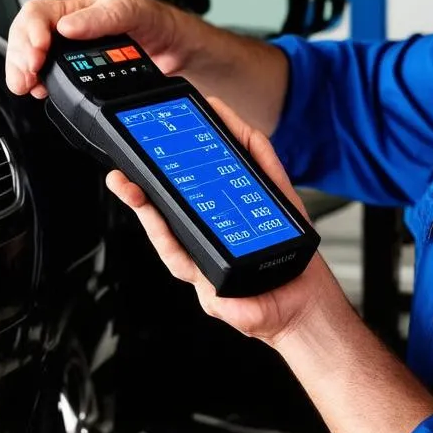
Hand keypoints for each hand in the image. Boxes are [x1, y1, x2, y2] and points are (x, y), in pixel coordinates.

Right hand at [5, 0, 190, 98]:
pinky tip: (40, 89)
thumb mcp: (133, 11)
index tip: (36, 53)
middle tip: (25, 77)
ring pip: (34, 56)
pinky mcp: (81, 71)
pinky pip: (50, 74)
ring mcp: (74, 50)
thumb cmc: (158, 21)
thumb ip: (102, 17)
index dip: (30, 32)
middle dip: (20, 56)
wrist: (179, 49)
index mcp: (79, 5)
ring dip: (24, 70)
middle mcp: (72, 26)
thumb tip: (67, 27)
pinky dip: (40, 82)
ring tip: (27, 85)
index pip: (39, 13)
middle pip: (28, 35)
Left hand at [106, 96, 349, 346]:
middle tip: (147, 140)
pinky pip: (263, 169)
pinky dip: (252, 147)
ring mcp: (246, 211)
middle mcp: (218, 228)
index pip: (167, 229)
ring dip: (209, 142)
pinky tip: (240, 129)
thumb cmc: (266, 310)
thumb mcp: (243, 315)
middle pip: (189, 190)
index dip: (147, 207)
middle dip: (169, 162)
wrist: (305, 308)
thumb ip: (230, 307)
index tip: (127, 186)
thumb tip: (217, 297)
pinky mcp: (274, 201)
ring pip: (224, 171)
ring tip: (194, 117)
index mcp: (199, 257)